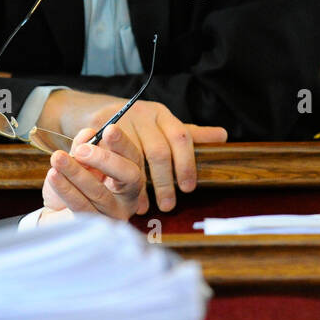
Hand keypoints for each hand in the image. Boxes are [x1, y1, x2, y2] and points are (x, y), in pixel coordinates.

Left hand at [38, 125, 147, 221]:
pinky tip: (54, 175)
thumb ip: (83, 145)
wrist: (56, 214)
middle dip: (106, 160)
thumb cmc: (74, 184)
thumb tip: (88, 133)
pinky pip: (81, 206)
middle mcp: (129, 195)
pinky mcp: (96, 226)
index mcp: (129, 174)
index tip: (109, 130)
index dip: (122, 143)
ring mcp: (114, 213)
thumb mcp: (78, 161)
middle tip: (81, 150)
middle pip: (129, 176)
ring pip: (100, 192)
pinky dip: (66, 189)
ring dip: (77, 173)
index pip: (133, 156)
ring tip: (58, 158)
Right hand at [41, 90, 227, 211]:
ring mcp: (119, 121)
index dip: (186, 164)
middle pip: (159, 151)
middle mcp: (142, 115)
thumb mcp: (163, 126)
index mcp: (162, 114)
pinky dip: (116, 180)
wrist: (96, 113)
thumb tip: (223, 135)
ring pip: (135, 158)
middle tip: (167, 205)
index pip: (181, 137)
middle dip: (164, 182)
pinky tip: (121, 195)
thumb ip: (191, 134)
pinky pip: (111, 160)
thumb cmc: (136, 125)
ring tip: (144, 206)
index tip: (188, 188)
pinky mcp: (98, 131)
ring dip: (140, 186)